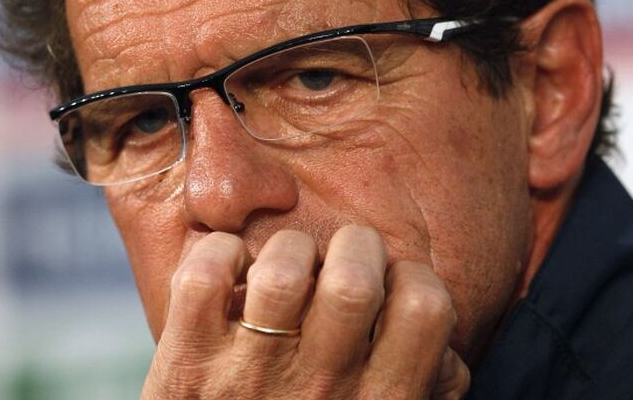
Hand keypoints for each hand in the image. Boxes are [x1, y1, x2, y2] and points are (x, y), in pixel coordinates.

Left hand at [141, 225, 469, 398]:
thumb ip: (423, 389)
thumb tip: (444, 352)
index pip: (425, 309)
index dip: (413, 277)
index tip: (390, 284)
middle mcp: (319, 389)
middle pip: (353, 280)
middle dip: (355, 247)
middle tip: (340, 261)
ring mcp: (248, 376)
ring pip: (281, 272)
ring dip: (290, 250)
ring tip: (288, 268)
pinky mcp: (187, 365)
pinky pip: (203, 278)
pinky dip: (218, 254)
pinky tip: (234, 273)